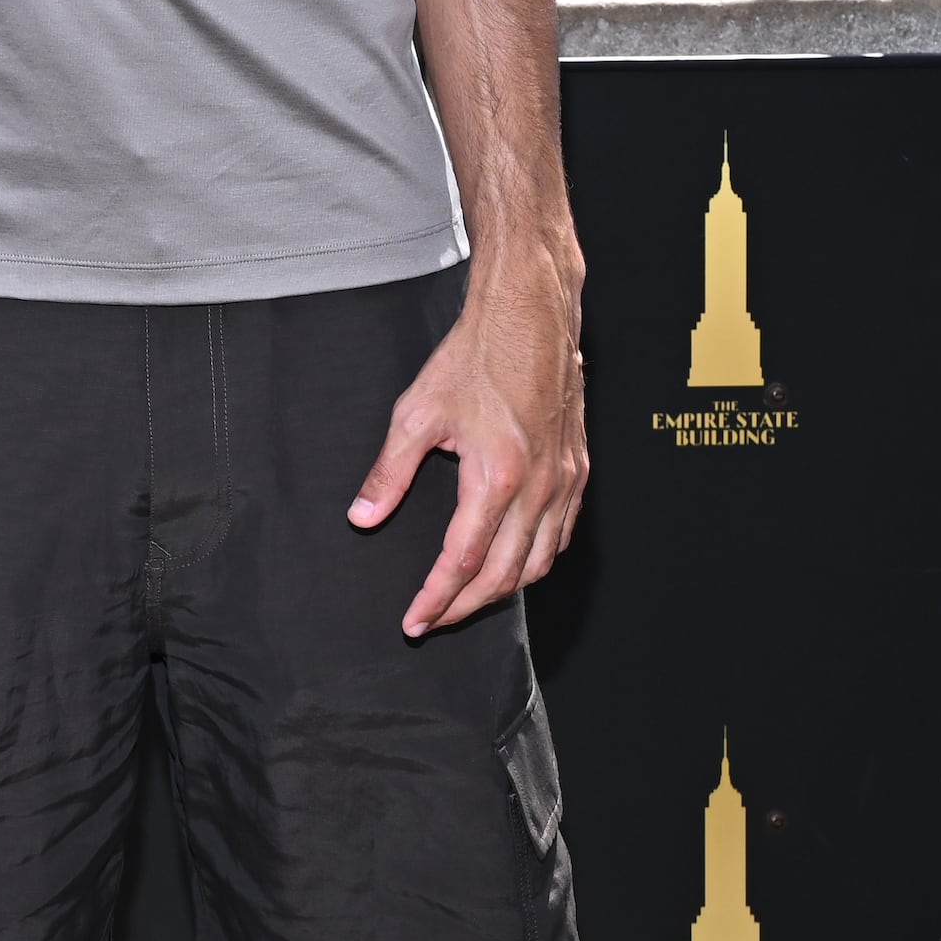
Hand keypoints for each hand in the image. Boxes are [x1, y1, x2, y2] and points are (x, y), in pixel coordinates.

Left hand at [349, 263, 585, 637]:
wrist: (530, 319)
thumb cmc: (473, 359)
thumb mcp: (416, 414)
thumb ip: (388, 473)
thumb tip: (362, 518)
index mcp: (497, 478)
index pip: (462, 562)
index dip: (435, 599)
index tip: (414, 621)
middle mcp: (539, 488)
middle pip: (504, 575)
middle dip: (465, 608)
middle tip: (433, 621)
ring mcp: (565, 481)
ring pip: (540, 562)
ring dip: (503, 591)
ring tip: (466, 602)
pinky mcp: (578, 470)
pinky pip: (561, 535)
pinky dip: (536, 561)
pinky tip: (513, 564)